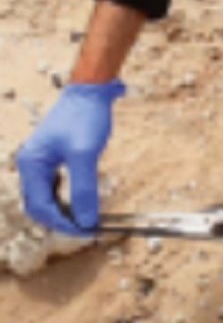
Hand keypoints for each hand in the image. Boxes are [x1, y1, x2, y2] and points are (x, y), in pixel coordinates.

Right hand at [15, 80, 125, 235]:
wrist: (91, 91)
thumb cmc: (85, 118)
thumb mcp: (85, 155)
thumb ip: (84, 189)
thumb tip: (87, 221)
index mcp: (31, 165)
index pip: (40, 207)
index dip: (62, 223)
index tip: (86, 232)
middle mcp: (31, 165)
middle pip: (39, 205)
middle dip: (61, 220)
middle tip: (87, 228)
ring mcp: (40, 161)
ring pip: (46, 197)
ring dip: (63, 210)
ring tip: (85, 219)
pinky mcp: (53, 157)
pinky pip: (54, 185)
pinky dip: (66, 197)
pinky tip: (81, 201)